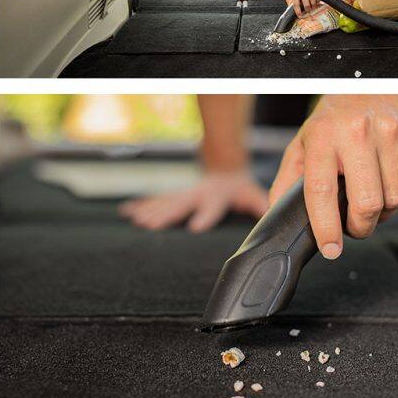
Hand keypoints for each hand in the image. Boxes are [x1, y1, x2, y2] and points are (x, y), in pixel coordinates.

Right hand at [118, 169, 269, 231]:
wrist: (226, 169)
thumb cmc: (241, 188)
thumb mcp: (254, 195)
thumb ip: (260, 206)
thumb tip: (271, 216)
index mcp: (218, 196)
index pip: (212, 207)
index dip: (205, 216)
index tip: (195, 227)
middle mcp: (197, 194)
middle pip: (180, 205)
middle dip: (165, 214)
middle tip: (150, 224)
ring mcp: (184, 194)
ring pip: (164, 202)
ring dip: (149, 211)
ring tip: (136, 220)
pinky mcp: (175, 196)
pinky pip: (155, 200)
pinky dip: (140, 205)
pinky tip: (126, 212)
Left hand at [268, 94, 397, 257]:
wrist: (368, 84)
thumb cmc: (333, 120)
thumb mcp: (303, 144)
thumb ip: (289, 180)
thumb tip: (276, 213)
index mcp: (322, 137)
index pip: (322, 191)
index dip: (327, 227)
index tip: (331, 248)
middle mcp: (356, 133)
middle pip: (366, 204)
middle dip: (361, 225)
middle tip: (355, 225)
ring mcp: (390, 133)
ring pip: (395, 200)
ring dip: (384, 209)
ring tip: (372, 194)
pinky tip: (390, 179)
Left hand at [292, 0, 322, 12]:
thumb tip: (298, 10)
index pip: (296, 5)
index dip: (298, 12)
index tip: (300, 16)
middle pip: (306, 6)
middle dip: (308, 10)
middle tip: (309, 10)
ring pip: (313, 3)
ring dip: (314, 5)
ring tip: (313, 4)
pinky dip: (318, 1)